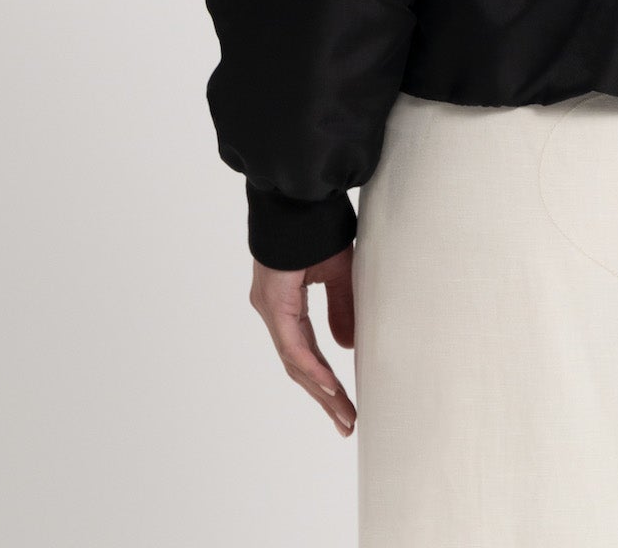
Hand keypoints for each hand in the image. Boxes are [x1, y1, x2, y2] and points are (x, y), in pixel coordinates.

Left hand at [249, 242, 357, 434]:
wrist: (299, 194)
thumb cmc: (315, 227)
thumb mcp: (338, 273)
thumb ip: (342, 309)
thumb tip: (347, 347)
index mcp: (285, 307)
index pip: (306, 355)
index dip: (325, 382)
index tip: (344, 407)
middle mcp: (273, 312)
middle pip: (299, 367)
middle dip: (325, 397)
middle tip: (347, 423)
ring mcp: (270, 309)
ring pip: (295, 362)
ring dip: (321, 390)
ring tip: (344, 414)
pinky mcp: (274, 303)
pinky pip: (293, 344)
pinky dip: (311, 367)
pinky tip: (328, 386)